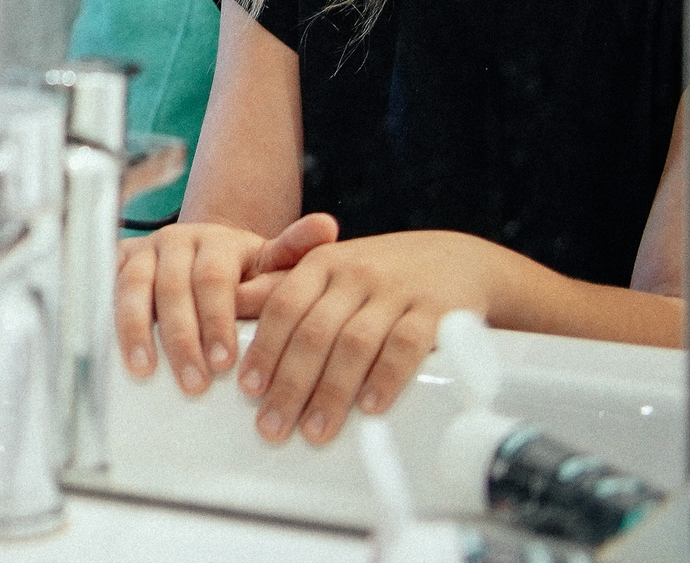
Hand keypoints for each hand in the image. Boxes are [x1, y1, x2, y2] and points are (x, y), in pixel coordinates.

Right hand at [115, 214, 338, 394]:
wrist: (196, 256)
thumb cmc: (240, 272)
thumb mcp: (269, 264)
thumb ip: (293, 254)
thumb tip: (327, 227)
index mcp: (216, 240)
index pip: (214, 278)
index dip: (217, 320)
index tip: (226, 362)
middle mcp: (174, 240)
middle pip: (172, 287)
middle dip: (182, 337)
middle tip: (194, 381)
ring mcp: (141, 251)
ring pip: (133, 287)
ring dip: (136, 330)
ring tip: (145, 370)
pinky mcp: (114, 265)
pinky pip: (103, 288)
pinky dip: (106, 317)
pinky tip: (110, 348)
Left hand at [232, 231, 521, 445]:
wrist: (458, 258)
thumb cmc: (381, 273)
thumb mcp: (332, 270)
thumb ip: (285, 289)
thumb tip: (231, 313)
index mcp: (322, 262)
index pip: (283, 306)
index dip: (265, 349)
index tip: (248, 390)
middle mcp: (355, 272)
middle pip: (314, 331)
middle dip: (290, 384)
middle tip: (272, 427)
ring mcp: (395, 290)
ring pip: (354, 343)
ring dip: (331, 392)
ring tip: (315, 431)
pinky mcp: (435, 310)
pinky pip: (405, 345)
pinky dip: (385, 378)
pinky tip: (369, 408)